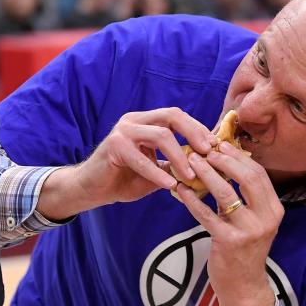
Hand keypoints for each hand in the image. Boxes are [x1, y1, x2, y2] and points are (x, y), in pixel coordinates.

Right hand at [73, 108, 214, 205]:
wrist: (91, 190)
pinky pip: (142, 159)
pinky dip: (158, 173)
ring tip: (190, 176)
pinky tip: (169, 185)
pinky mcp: (114, 146)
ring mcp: (123, 131)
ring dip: (179, 157)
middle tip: (209, 153)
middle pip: (172, 116)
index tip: (215, 146)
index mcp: (145, 122)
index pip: (177, 116)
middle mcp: (134, 121)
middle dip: (194, 133)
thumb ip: (174, 163)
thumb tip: (205, 166)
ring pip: (161, 135)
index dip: (197, 129)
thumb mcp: (155, 170)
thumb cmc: (123, 179)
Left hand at [174, 141, 282, 305]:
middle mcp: (266, 218)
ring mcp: (249, 230)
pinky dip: (191, 199)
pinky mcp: (229, 242)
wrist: (243, 286)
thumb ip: (244, 198)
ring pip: (225, 193)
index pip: (258, 174)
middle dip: (223, 160)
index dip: (238, 157)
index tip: (220, 144)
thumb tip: (225, 164)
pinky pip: (206, 214)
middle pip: (247, 177)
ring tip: (189, 162)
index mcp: (274, 209)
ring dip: (205, 174)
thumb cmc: (244, 250)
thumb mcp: (253, 222)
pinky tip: (179, 190)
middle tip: (203, 149)